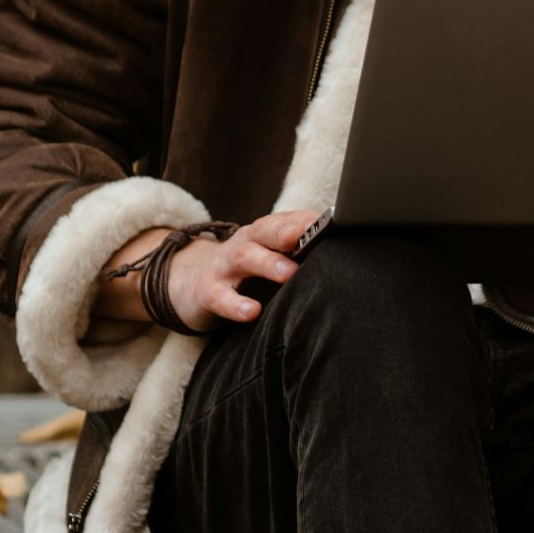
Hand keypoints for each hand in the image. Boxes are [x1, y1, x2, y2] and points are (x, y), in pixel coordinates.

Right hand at [95, 209, 319, 332]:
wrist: (190, 284)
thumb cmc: (245, 270)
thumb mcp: (269, 255)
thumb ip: (299, 249)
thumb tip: (343, 244)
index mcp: (264, 233)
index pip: (288, 220)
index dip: (308, 221)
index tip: (331, 223)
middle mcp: (245, 244)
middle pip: (266, 231)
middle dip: (287, 232)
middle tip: (306, 237)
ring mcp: (224, 267)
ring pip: (245, 258)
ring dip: (268, 264)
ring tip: (289, 274)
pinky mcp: (208, 293)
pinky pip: (221, 298)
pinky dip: (236, 305)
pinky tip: (252, 312)